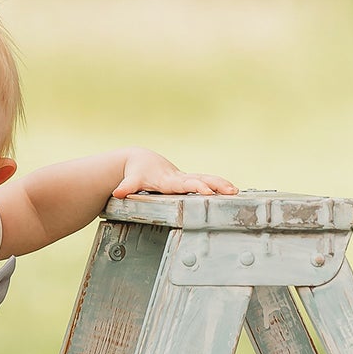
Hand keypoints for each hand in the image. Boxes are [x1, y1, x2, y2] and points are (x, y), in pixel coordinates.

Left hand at [112, 148, 236, 198]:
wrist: (140, 161)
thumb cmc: (136, 173)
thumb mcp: (131, 181)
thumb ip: (126, 188)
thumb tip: (117, 192)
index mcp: (168, 180)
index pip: (185, 184)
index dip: (196, 187)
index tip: (208, 191)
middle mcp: (179, 178)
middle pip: (201, 179)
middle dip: (216, 184)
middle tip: (231, 190)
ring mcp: (184, 179)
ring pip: (206, 179)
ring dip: (220, 184)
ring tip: (235, 191)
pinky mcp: (187, 181)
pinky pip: (205, 181)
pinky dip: (217, 185)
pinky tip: (229, 191)